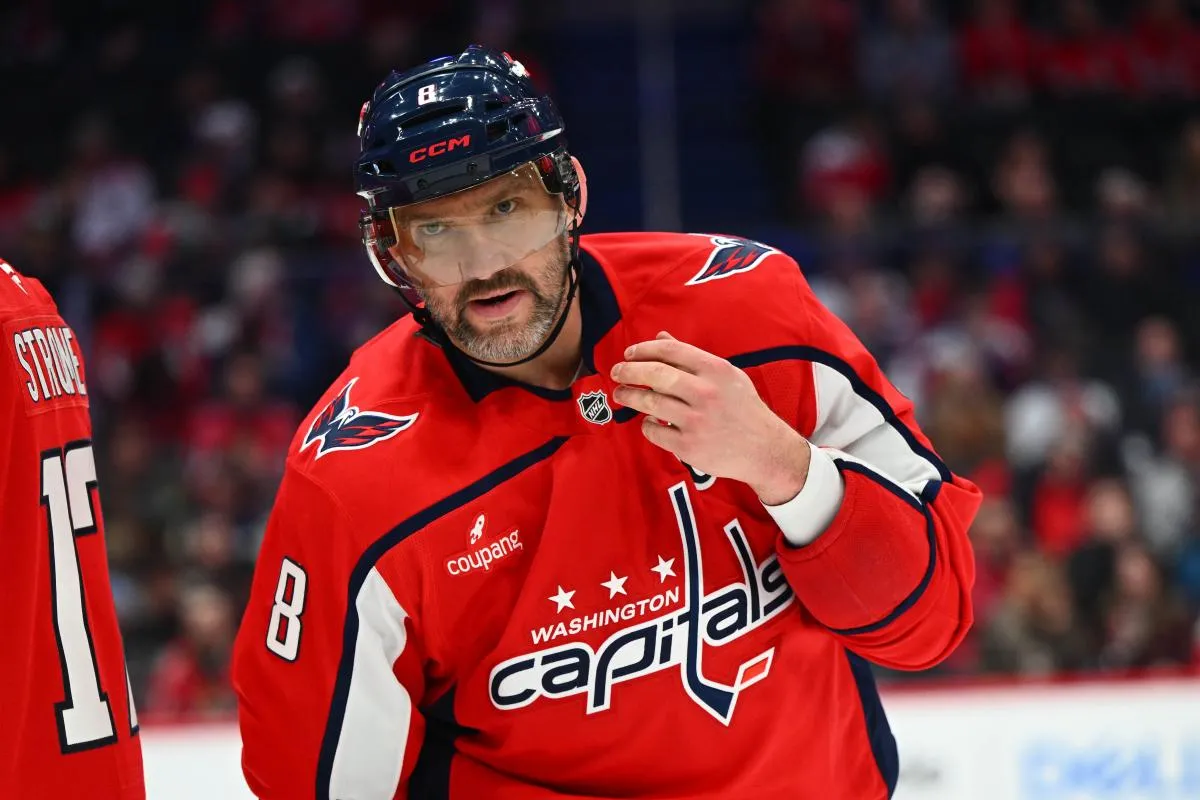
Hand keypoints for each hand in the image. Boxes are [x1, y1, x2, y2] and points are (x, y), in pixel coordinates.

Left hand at [611, 332, 810, 504]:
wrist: (765, 449)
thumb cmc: (743, 408)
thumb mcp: (727, 376)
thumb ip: (692, 357)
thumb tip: (660, 337)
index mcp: (716, 370)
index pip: (671, 350)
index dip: (644, 349)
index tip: (629, 353)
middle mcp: (707, 393)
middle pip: (656, 375)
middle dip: (629, 371)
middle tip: (616, 373)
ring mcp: (697, 421)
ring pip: (650, 403)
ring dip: (630, 396)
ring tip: (620, 394)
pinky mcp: (689, 446)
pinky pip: (654, 431)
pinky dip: (647, 425)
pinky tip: (649, 420)